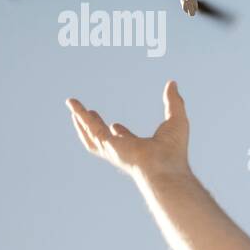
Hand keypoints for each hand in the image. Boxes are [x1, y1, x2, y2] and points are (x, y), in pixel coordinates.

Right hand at [66, 80, 190, 181]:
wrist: (166, 166)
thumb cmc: (174, 150)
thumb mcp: (176, 119)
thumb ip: (173, 102)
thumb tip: (173, 83)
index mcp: (140, 149)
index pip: (127, 141)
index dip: (122, 133)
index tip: (116, 125)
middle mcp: (124, 151)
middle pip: (104, 139)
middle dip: (95, 128)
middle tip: (89, 115)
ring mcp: (113, 150)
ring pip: (91, 135)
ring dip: (82, 121)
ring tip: (73, 109)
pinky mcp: (106, 145)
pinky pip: (90, 128)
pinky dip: (81, 116)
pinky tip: (73, 106)